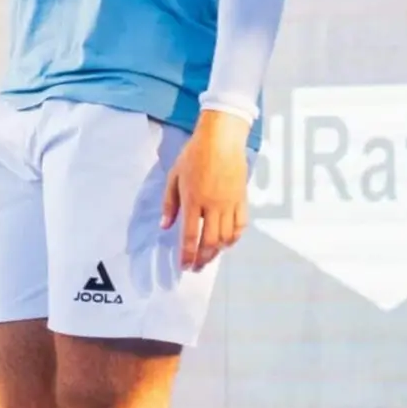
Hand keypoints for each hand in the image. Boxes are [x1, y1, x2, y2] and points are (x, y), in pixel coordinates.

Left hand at [160, 110, 252, 270]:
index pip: (190, 235)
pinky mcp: (242, 199)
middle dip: (202, 258)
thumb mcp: (174, 176)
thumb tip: (164, 226)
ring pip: (226, 237)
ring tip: (209, 257)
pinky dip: (234, 238)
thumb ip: (169, 203)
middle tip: (196, 267)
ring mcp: (230, 203)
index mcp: (193, 200)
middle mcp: (213, 205)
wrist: (221, 139)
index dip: (187, 254)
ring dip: (217, 251)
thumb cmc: (194, 155)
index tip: (184, 266)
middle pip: (210, 241)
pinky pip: (241, 225)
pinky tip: (227, 243)